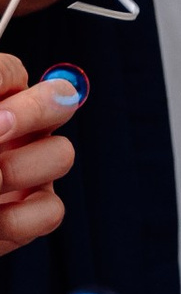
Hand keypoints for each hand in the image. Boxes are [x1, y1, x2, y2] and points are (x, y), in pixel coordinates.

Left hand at [0, 53, 80, 252]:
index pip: (11, 74)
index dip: (2, 83)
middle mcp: (16, 131)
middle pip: (59, 99)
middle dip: (33, 112)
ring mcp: (28, 172)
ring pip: (60, 154)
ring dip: (18, 169)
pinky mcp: (31, 214)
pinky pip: (50, 211)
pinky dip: (18, 220)